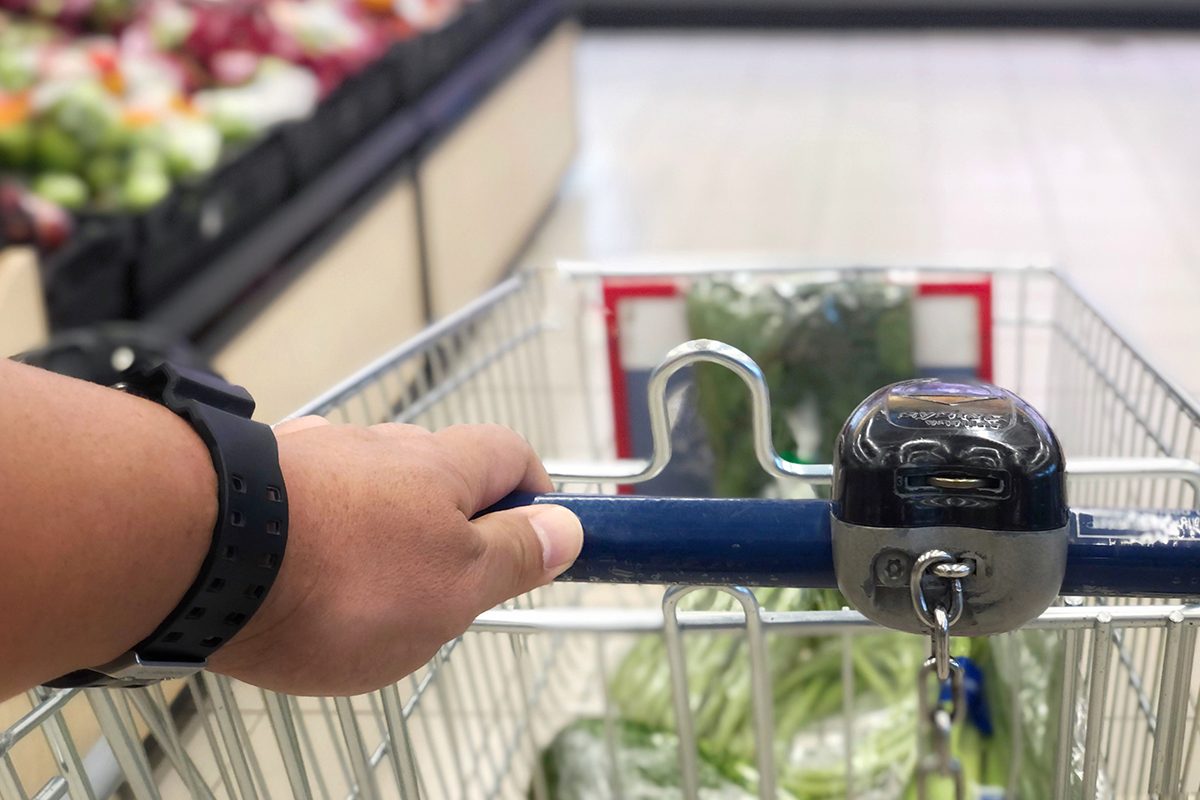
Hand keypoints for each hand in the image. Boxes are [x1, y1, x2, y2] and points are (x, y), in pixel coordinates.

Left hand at [207, 418, 581, 695]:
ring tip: (363, 582)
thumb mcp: (455, 587)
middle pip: (436, 466)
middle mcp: (379, 446)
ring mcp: (311, 455)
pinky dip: (315, 525)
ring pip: (366, 481)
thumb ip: (513, 556)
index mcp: (441, 469)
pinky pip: (304, 496)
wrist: (200, 554)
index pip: (510, 454)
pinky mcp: (252, 476)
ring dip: (379, 520)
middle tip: (446, 579)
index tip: (538, 531)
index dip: (533, 489)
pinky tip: (297, 563)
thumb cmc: (343, 581)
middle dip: (451, 513)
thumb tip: (568, 527)